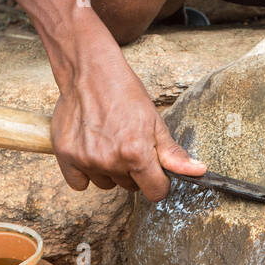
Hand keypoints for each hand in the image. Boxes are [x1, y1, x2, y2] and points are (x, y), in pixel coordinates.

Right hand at [49, 60, 205, 200]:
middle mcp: (110, 161)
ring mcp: (86, 160)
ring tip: (108, 141)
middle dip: (133, 171)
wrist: (90, 73)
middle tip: (128, 142)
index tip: (154, 170)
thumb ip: (173, 153)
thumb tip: (199, 172)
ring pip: (106, 184)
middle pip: (130, 187)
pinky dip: (85, 171)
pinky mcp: (65, 156)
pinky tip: (90, 149)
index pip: (155, 191)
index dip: (159, 181)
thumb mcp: (155, 121)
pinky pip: (79, 183)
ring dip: (109, 170)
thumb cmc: (125, 93)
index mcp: (136, 153)